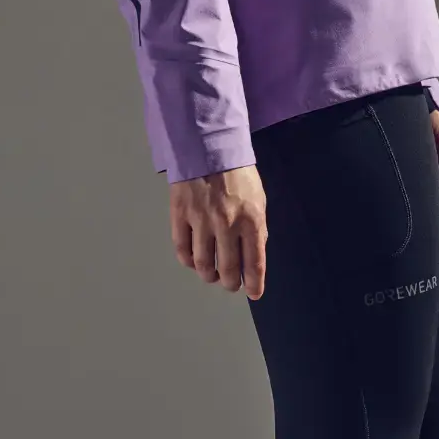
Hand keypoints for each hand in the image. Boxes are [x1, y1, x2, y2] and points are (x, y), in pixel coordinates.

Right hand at [170, 165, 267, 299]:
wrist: (207, 145)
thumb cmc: (237, 173)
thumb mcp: (258, 199)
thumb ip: (257, 228)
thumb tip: (253, 255)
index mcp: (251, 220)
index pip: (254, 263)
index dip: (254, 284)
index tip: (254, 293)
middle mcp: (226, 224)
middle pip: (228, 270)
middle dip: (230, 283)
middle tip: (231, 284)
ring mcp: (201, 221)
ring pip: (203, 265)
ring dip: (209, 275)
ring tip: (212, 274)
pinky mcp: (180, 216)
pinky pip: (182, 250)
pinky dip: (188, 261)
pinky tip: (194, 260)